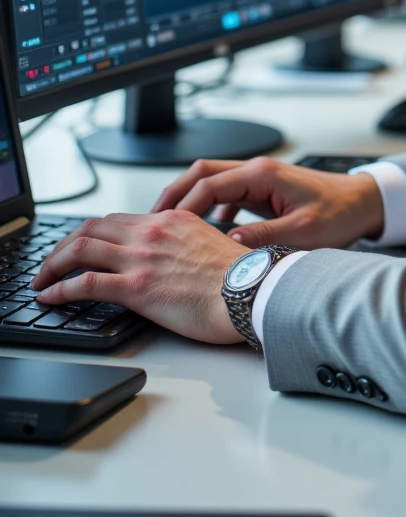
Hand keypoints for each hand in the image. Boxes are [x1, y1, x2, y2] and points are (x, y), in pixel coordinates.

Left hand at [32, 211, 241, 344]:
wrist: (253, 291)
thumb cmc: (242, 278)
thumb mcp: (213, 246)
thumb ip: (188, 245)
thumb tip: (178, 260)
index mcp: (172, 220)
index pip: (118, 219)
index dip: (92, 233)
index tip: (82, 247)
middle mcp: (152, 232)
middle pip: (92, 227)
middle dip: (64, 245)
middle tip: (52, 262)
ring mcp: (142, 258)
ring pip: (80, 249)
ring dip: (53, 264)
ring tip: (41, 280)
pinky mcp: (137, 287)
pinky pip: (85, 283)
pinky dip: (60, 289)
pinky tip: (51, 297)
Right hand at [150, 157, 384, 249]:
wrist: (365, 203)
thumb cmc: (341, 213)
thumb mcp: (302, 231)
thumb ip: (263, 237)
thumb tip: (226, 245)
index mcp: (263, 174)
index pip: (209, 182)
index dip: (183, 205)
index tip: (165, 227)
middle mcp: (258, 170)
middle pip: (202, 174)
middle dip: (175, 195)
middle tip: (153, 221)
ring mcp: (260, 179)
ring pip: (212, 182)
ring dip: (190, 201)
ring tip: (171, 229)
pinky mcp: (264, 190)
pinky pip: (226, 194)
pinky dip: (210, 209)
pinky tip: (205, 233)